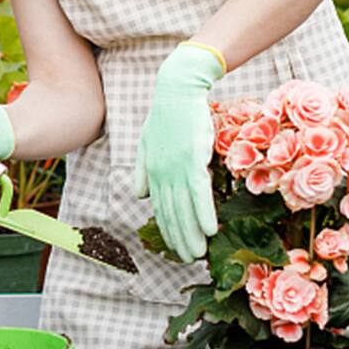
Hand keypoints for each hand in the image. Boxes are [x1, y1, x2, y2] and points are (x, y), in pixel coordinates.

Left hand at [134, 42, 224, 258]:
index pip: (159, 207)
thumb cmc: (166, 115)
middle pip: (170, 212)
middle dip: (178, 237)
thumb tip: (140, 196)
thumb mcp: (147, 142)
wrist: (177, 90)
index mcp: (152, 170)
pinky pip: (198, 192)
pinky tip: (209, 229)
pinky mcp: (192, 159)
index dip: (167, 229)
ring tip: (198, 252)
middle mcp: (161, 172)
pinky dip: (203, 212)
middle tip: (187, 258)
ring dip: (191, 232)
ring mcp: (176, 167)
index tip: (174, 246)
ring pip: (183, 207)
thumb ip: (142, 169)